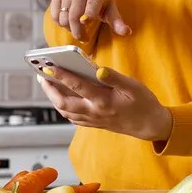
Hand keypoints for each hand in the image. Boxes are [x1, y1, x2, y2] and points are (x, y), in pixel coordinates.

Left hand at [37, 66, 172, 142]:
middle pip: (63, 103)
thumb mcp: (133, 87)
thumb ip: (115, 78)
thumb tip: (98, 69)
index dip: (61, 76)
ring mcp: (93, 120)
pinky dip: (63, 107)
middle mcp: (95, 112)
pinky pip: (73, 117)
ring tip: (47, 84)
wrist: (150, 125)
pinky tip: (61, 97)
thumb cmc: (143, 103)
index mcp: (104, 101)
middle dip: (50, 90)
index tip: (49, 67)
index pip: (77, 86)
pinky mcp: (94, 123)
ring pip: (65, 111)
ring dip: (54, 98)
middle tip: (41, 76)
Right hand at [50, 0, 131, 41]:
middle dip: (78, 32)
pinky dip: (60, 23)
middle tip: (84, 38)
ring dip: (69, 28)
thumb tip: (127, 32)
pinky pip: (54, 15)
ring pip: (63, 18)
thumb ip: (117, 21)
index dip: (88, 17)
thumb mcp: (111, 8)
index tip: (87, 24)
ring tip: (78, 29)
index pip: (90, 8)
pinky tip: (69, 22)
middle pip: (74, 17)